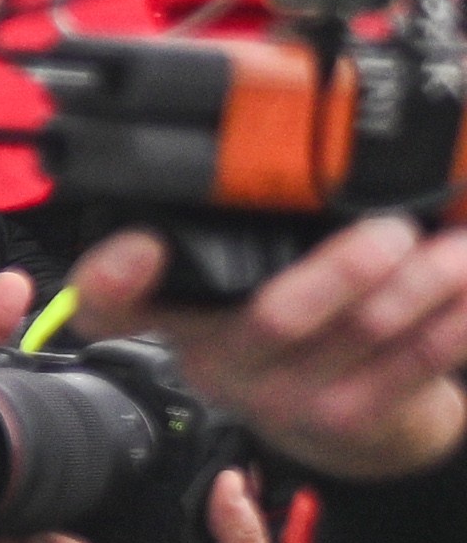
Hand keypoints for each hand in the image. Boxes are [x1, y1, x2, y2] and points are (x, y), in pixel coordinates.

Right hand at [65, 212, 466, 483]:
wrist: (354, 427)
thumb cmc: (304, 326)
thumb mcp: (256, 279)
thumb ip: (261, 219)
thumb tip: (300, 116)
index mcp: (182, 314)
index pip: (112, 306)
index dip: (111, 279)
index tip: (142, 248)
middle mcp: (219, 360)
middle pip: (271, 316)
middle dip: (344, 269)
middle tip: (392, 231)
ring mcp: (284, 397)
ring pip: (360, 332)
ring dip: (422, 283)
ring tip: (454, 250)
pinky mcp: (350, 420)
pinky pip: (411, 363)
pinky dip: (452, 321)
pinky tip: (466, 289)